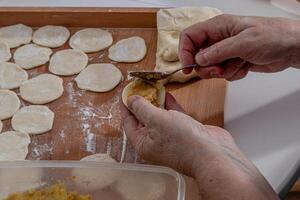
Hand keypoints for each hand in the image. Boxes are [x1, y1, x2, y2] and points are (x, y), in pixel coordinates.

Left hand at [121, 93, 277, 198]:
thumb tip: (131, 100)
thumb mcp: (155, 120)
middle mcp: (155, 142)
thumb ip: (142, 108)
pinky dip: (169, 105)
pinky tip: (166, 94)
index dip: (126, 106)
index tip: (125, 91)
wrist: (214, 154)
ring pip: (159, 116)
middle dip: (141, 102)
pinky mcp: (185, 131)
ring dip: (155, 101)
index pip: (128, 122)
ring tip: (151, 86)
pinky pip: (173, 116)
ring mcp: (171, 137)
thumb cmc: (183, 142)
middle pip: (143, 119)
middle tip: (139, 86)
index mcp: (143, 144)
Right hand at [179, 14, 299, 80]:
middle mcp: (219, 39)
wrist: (292, 48)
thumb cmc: (273, 36)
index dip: (185, 52)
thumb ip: (218, 51)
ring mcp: (226, 51)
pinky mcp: (233, 61)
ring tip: (238, 64)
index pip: (190, 37)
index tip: (188, 67)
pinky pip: (224, 73)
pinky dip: (233, 74)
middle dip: (207, 67)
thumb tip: (198, 59)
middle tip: (219, 70)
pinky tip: (245, 66)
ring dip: (223, 71)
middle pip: (197, 55)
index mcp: (218, 27)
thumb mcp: (243, 43)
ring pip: (210, 67)